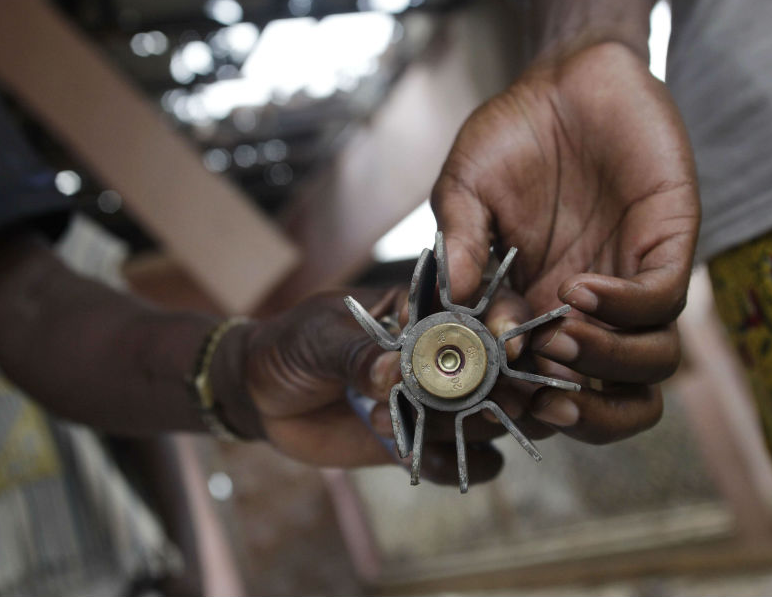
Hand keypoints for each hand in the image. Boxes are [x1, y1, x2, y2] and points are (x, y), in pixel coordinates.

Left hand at [217, 289, 506, 485]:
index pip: (486, 305)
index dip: (508, 322)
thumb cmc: (293, 344)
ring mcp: (441, 401)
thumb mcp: (319, 337)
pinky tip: (411, 459)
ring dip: (462, 428)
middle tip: (473, 404)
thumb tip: (393, 372)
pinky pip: (468, 462)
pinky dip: (454, 466)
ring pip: (493, 419)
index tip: (505, 345)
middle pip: (506, 369)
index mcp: (427, 307)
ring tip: (393, 424)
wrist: (263, 395)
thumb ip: (356, 352)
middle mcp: (446, 353)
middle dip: (504, 389)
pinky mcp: (426, 442)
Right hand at [431, 41, 699, 443]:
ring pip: (649, 365)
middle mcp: (587, 309)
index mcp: (536, 306)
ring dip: (603, 366)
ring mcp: (630, 280)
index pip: (538, 381)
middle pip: (610, 399)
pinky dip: (624, 310)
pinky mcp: (668, 245)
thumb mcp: (464, 190)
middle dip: (581, 414)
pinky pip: (663, 304)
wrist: (565, 79)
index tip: (490, 388)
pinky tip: (581, 289)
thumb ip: (457, 241)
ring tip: (558, 337)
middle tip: (540, 396)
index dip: (517, 399)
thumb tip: (452, 298)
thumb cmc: (510, 137)